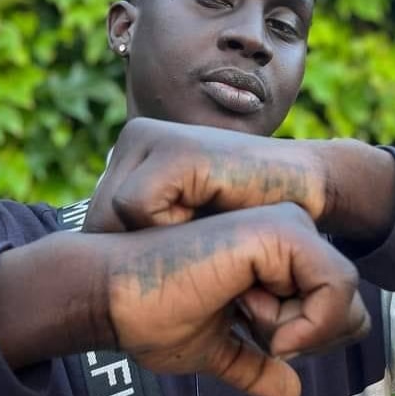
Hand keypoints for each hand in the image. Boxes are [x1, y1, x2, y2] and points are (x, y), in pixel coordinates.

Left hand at [84, 117, 327, 232]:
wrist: (304, 188)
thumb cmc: (245, 211)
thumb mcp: (182, 217)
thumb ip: (144, 223)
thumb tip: (91, 257)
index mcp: (132, 154)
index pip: (95, 220)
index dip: (126, 252)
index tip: (168, 255)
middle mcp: (134, 138)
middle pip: (97, 220)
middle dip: (133, 248)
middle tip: (183, 244)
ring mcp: (150, 137)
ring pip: (112, 217)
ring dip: (153, 239)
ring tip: (196, 226)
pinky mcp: (173, 148)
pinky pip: (136, 206)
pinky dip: (167, 225)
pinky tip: (205, 212)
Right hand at [104, 203, 369, 395]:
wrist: (113, 296)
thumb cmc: (154, 317)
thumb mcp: (216, 349)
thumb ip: (257, 364)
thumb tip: (292, 392)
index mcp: (275, 256)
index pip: (337, 305)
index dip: (312, 342)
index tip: (266, 347)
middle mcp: (286, 232)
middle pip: (350, 302)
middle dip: (311, 336)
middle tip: (253, 328)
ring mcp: (284, 226)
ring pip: (344, 294)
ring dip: (298, 328)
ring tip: (239, 308)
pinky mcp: (277, 231)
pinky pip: (335, 284)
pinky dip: (306, 320)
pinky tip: (250, 311)